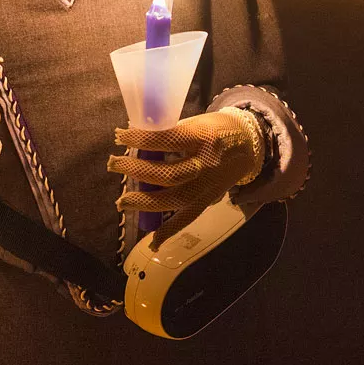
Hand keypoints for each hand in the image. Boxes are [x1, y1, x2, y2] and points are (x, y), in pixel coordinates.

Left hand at [110, 109, 263, 243]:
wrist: (249, 145)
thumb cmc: (215, 129)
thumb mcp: (195, 122)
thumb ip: (170, 133)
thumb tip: (136, 142)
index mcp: (202, 137)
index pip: (167, 140)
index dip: (141, 139)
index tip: (120, 136)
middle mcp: (206, 164)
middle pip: (167, 174)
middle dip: (136, 170)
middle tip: (114, 163)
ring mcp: (207, 186)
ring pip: (173, 200)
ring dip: (144, 202)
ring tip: (122, 200)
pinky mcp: (208, 200)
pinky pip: (187, 219)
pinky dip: (169, 231)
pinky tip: (152, 243)